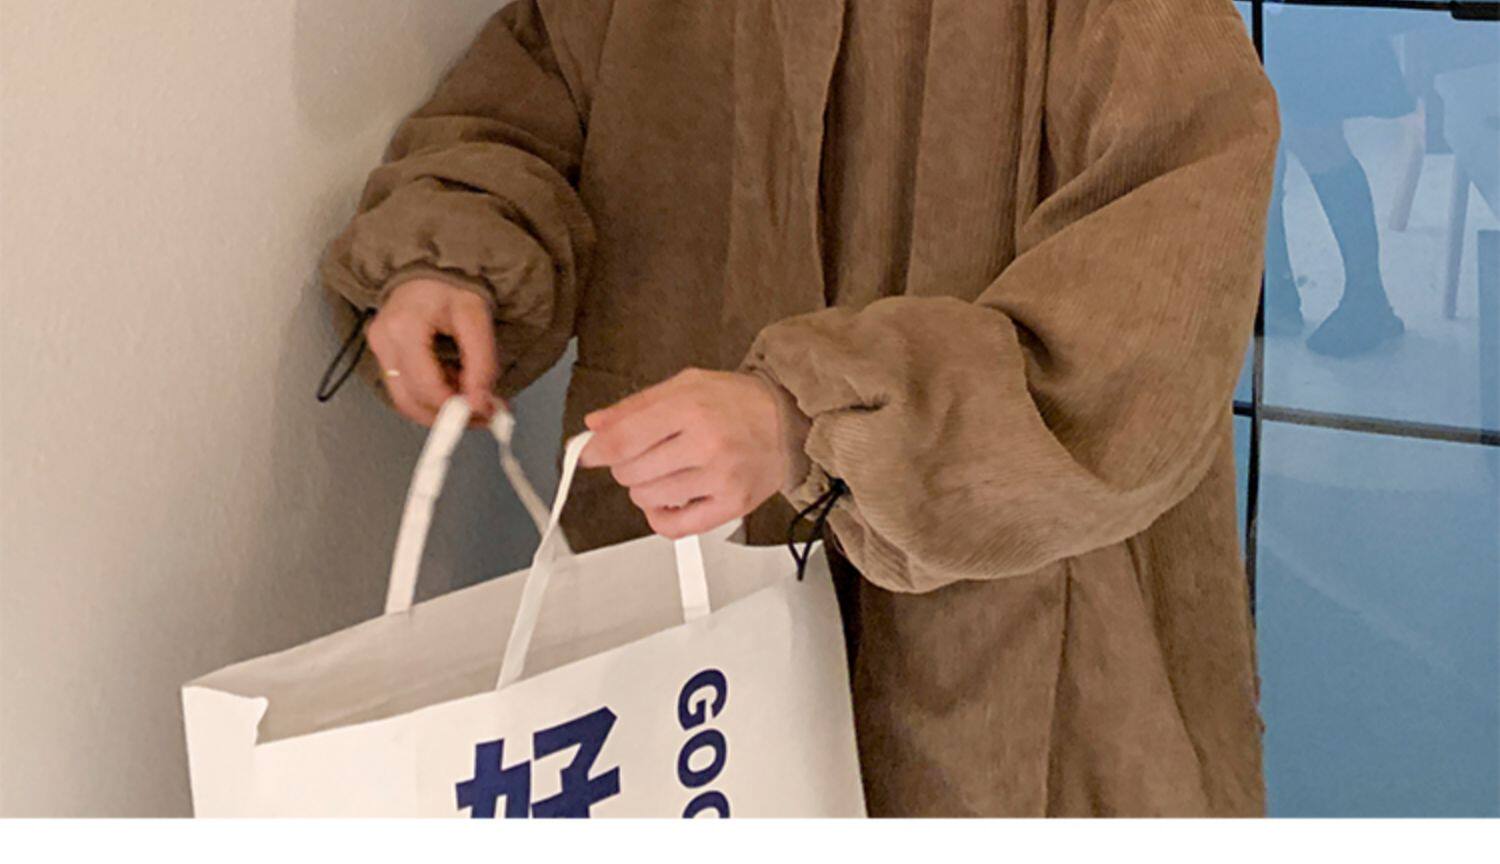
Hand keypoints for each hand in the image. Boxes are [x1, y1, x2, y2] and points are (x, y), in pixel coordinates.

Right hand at [366, 278, 497, 425]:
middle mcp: (383, 341)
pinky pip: (405, 388)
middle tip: (485, 416)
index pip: (426, 387)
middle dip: (448, 417)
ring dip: (441, 410)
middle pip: (410, 401)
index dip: (455, 408)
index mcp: (404, 328)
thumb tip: (481, 405)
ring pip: (405, 400)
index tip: (486, 413)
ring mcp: (378, 348)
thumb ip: (482, 363)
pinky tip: (458, 385)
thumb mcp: (476, 318)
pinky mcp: (383, 354)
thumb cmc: (452, 285)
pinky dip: (434, 396)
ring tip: (475, 399)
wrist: (430, 266)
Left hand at [580, 369, 791, 538]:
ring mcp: (720, 477)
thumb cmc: (739, 402)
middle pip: (631, 472)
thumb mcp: (686, 385)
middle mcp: (706, 443)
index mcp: (691, 407)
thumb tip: (596, 426)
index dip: (596, 451)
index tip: (587, 454)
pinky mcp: (732, 505)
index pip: (624, 440)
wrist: (791, 420)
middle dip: (626, 466)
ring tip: (664, 473)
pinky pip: (677, 527)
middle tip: (643, 456)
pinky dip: (661, 518)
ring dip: (645, 489)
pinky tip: (667, 502)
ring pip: (648, 498)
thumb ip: (636, 405)